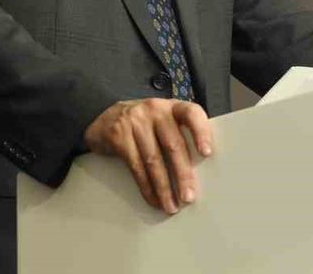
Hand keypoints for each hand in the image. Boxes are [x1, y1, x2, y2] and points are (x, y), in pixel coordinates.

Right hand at [83, 98, 213, 213]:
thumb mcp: (164, 121)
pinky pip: (136, 166)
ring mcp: (135, 121)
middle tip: (188, 197)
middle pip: (173, 144)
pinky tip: (153, 199)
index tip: (207, 153)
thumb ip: (180, 136)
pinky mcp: (118, 135)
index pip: (192, 113)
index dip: (201, 132)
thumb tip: (198, 173)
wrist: (106, 118)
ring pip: (153, 159)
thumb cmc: (145, 124)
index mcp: (173, 106)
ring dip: (164, 187)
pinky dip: (146, 187)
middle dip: (182, 174)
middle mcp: (155, 110)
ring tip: (171, 205)